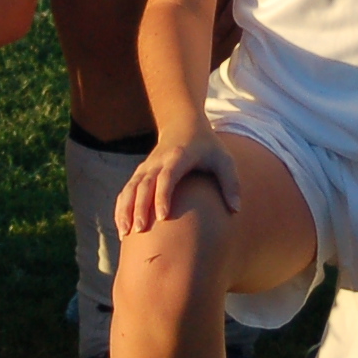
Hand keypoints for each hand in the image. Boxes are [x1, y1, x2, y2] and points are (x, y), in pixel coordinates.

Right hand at [118, 126, 237, 236]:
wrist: (184, 124)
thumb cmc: (207, 147)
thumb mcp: (224, 160)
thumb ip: (231, 183)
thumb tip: (235, 209)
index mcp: (179, 156)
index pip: (167, 176)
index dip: (163, 195)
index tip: (162, 217)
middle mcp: (158, 161)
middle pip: (144, 184)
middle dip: (140, 207)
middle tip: (140, 230)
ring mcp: (147, 167)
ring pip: (131, 187)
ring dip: (126, 209)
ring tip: (125, 233)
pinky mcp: (141, 173)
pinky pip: (127, 190)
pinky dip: (121, 207)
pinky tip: (122, 227)